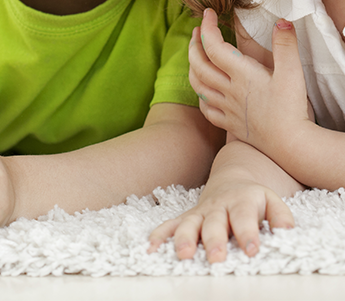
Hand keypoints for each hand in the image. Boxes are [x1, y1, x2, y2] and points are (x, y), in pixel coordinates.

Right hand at [148, 173, 293, 261]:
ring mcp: (200, 212)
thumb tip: (287, 231)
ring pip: (189, 224)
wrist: (232, 180)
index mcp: (241, 202)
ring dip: (185, 238)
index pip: (244, 218)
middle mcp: (217, 207)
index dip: (248, 233)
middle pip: (214, 223)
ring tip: (183, 254)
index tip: (251, 250)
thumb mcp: (272, 201)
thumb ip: (280, 216)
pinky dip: (160, 235)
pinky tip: (151, 248)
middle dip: (213, 240)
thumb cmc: (254, 198)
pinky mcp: (187, 217)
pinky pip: (170, 224)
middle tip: (216, 257)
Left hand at [189, 11, 309, 151]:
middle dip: (194, 44)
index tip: (208, 13)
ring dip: (192, 67)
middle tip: (198, 30)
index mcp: (241, 74)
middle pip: (198, 64)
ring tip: (196, 55)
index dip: (207, 27)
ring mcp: (227, 108)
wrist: (292, 146)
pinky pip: (206, 109)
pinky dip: (201, 95)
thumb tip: (282, 22)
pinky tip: (204, 90)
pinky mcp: (230, 125)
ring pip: (198, 85)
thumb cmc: (292, 109)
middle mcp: (229, 90)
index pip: (214, 45)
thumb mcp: (293, 73)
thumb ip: (286, 46)